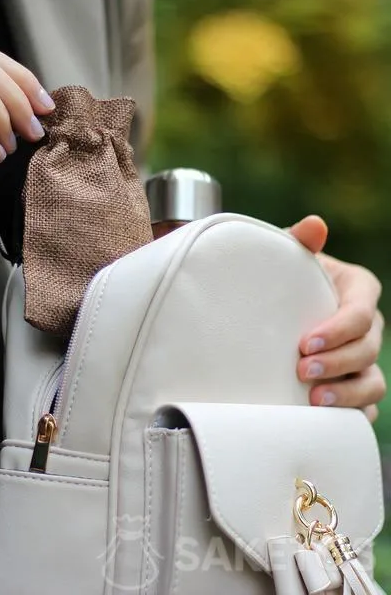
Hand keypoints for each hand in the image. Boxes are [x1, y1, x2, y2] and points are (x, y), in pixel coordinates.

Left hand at [289, 216, 385, 421]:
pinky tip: (326, 421)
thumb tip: (314, 226)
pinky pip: (364, 406)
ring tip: (314, 401)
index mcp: (358, 291)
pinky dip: (350, 415)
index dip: (338, 330)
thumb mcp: (288, 256)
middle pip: (368, 350)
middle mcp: (366, 327)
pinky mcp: (352, 382)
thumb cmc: (284, 277)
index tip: (305, 343)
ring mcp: (362, 357)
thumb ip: (299, 241)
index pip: (359, 312)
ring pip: (373, 382)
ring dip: (347, 394)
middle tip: (302, 371)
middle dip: (338, 363)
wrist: (275, 302)